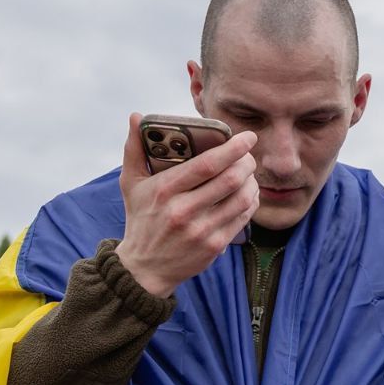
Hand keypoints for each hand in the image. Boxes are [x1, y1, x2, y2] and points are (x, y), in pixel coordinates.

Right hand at [114, 113, 259, 296]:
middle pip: (230, 179)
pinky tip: (247, 193)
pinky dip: (251, 202)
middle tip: (249, 154)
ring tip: (248, 173)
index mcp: (165, 190)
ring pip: (242, 198)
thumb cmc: (141, 219)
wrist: (144, 268)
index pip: (207, 164)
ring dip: (252, 182)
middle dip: (247, 162)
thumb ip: (134, 149)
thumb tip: (135, 116)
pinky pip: (243, 218)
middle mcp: (184, 211)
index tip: (248, 137)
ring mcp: (201, 230)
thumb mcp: (131, 184)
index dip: (233, 148)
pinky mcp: (214, 246)